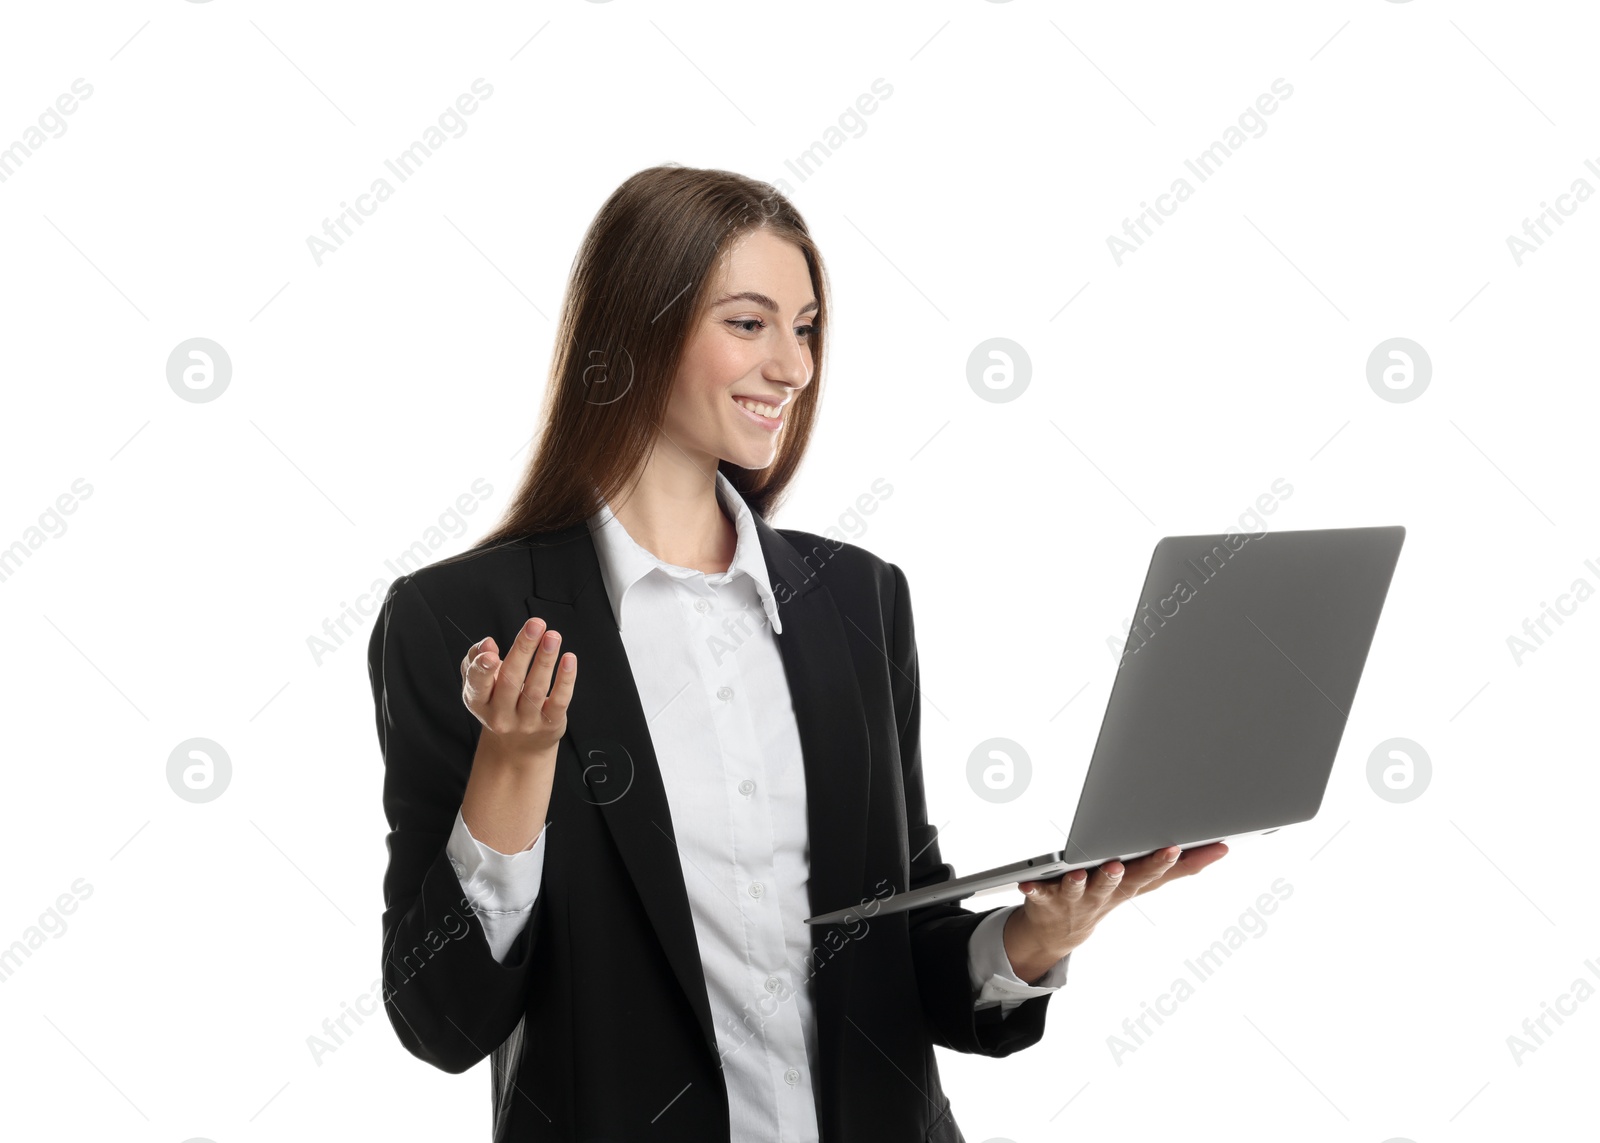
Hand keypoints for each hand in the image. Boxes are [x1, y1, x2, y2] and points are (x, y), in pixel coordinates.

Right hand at [461, 616, 577, 763]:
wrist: (518, 747)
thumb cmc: (498, 703)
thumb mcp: (479, 684)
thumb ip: (476, 660)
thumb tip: (487, 644)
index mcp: (478, 702)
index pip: (478, 684)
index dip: (482, 668)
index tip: (490, 651)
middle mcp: (500, 715)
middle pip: (511, 680)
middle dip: (523, 649)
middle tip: (535, 624)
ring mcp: (526, 722)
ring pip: (536, 688)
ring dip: (546, 659)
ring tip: (553, 636)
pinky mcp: (550, 725)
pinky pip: (559, 700)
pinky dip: (565, 679)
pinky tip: (569, 659)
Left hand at [1009, 843, 1230, 969]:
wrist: (1059, 931)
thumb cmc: (1108, 894)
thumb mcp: (1145, 882)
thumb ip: (1182, 866)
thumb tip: (1223, 847)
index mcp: (1129, 885)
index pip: (1150, 873)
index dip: (1163, 861)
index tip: (1175, 846)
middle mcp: (1104, 894)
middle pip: (1115, 884)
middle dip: (1120, 874)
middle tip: (1121, 864)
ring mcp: (1075, 899)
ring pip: (1079, 890)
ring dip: (1080, 883)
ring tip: (1079, 874)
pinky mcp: (1046, 899)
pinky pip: (1038, 894)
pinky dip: (1033, 889)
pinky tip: (1027, 883)